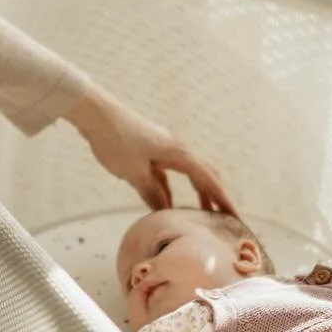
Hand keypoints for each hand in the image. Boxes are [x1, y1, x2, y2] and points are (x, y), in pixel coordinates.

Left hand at [65, 86, 233, 212]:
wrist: (96, 114)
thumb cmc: (116, 140)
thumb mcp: (135, 172)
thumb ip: (152, 193)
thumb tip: (165, 210)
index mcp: (178, 153)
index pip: (207, 180)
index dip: (223, 199)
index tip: (235, 216)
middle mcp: (177, 150)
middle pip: (204, 174)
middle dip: (216, 196)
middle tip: (227, 217)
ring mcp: (164, 149)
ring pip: (187, 174)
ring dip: (196, 193)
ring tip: (203, 215)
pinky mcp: (150, 151)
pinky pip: (168, 174)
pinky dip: (172, 190)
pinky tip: (168, 205)